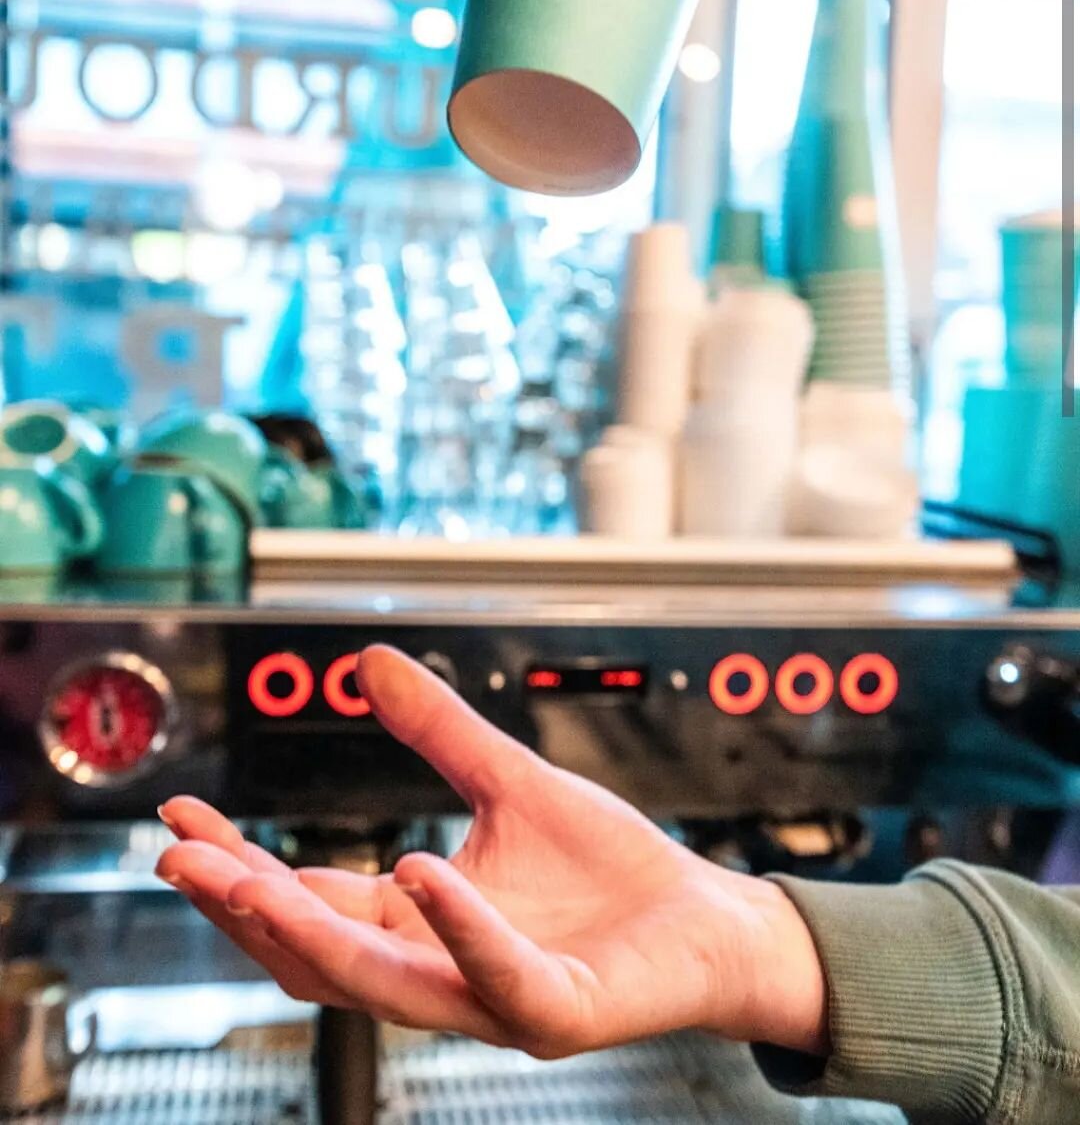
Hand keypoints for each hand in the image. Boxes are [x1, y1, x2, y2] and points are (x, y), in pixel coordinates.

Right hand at [156, 646, 827, 1058]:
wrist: (706, 921)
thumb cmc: (612, 872)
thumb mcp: (510, 781)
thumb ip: (440, 730)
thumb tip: (368, 663)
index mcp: (419, 920)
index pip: (307, 895)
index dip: (241, 861)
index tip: (183, 811)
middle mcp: (439, 972)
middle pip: (316, 950)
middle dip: (240, 906)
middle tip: (177, 853)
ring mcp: (492, 1001)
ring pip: (378, 981)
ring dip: (307, 930)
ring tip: (245, 874)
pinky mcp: (555, 1013)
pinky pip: (494, 976)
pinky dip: (455, 926)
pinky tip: (417, 869)